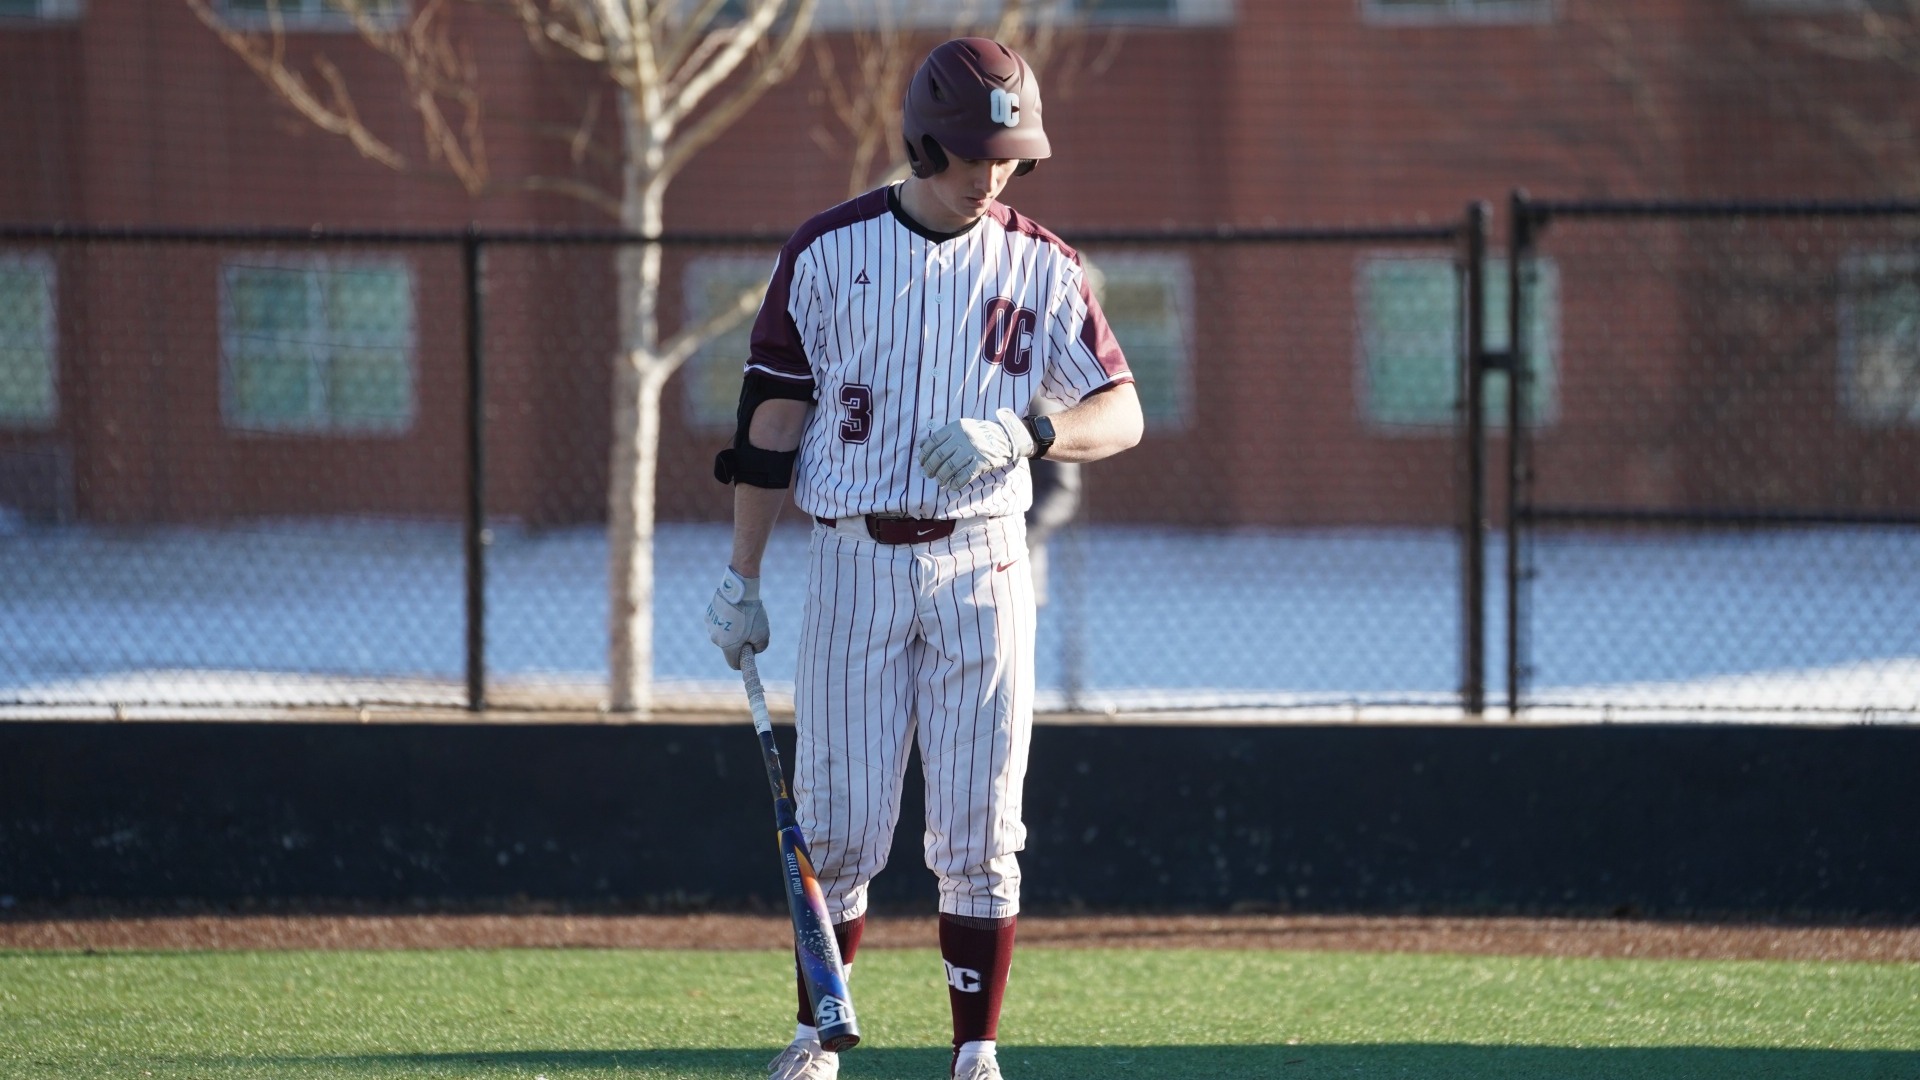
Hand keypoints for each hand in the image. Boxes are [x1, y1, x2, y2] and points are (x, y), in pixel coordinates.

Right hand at [705, 567, 768, 669]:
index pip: (734, 664)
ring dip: (731, 630)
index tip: (749, 653)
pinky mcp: (708, 616)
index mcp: (728, 647)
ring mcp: (710, 627)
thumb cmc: (751, 614)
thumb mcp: (763, 634)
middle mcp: (716, 640)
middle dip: (738, 643)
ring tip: (741, 617)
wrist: (739, 591)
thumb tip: (754, 650)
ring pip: (722, 634)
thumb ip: (760, 647)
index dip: (742, 661)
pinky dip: (725, 620)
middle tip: (748, 630)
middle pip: (729, 648)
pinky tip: (732, 611)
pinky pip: (718, 623)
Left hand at [916, 408, 1035, 491]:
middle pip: (939, 456)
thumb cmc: (981, 433)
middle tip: (928, 474)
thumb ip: (944, 435)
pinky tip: (952, 486)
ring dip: (942, 477)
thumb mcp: (963, 427)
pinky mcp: (981, 462)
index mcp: (956, 428)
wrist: (1007, 437)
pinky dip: (956, 483)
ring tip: (940, 481)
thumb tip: (922, 445)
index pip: (933, 442)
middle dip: (931, 467)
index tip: (922, 462)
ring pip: (950, 467)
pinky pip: (964, 476)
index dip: (925, 454)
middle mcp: (962, 438)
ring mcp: (972, 450)